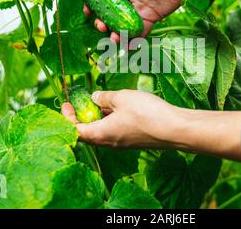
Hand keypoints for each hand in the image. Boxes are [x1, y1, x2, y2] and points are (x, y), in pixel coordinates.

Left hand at [62, 89, 184, 148]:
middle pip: (87, 133)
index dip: (67, 118)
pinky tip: (119, 106)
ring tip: (101, 100)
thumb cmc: (145, 113)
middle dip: (82, 116)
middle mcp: (109, 143)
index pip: (75, 131)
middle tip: (81, 101)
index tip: (67, 104)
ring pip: (102, 131)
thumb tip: (95, 97)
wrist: (174, 129)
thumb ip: (104, 97)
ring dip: (98, 117)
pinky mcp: (133, 141)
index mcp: (100, 134)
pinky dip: (111, 119)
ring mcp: (122, 143)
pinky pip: (115, 131)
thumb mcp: (121, 98)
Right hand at [85, 0, 193, 42]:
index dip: (93, 3)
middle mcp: (127, 1)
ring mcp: (138, 12)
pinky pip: (140, 32)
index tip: (87, 11)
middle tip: (102, 27)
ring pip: (123, 25)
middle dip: (103, 22)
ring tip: (114, 40)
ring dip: (116, 34)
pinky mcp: (150, 20)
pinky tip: (128, 46)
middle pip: (110, 14)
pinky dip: (134, 40)